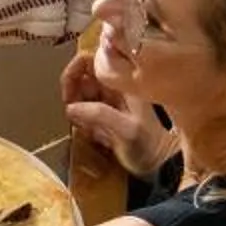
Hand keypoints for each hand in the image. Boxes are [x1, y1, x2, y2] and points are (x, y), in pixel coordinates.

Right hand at [63, 43, 175, 176]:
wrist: (159, 165)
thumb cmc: (148, 147)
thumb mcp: (126, 130)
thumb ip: (100, 115)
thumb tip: (70, 107)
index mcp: (123, 81)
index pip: (91, 60)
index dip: (74, 71)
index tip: (67, 94)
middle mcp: (114, 86)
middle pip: (81, 76)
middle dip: (72, 94)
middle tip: (72, 114)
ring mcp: (109, 100)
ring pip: (80, 94)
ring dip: (76, 110)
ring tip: (86, 128)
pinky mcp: (105, 114)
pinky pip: (84, 110)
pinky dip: (81, 121)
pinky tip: (92, 135)